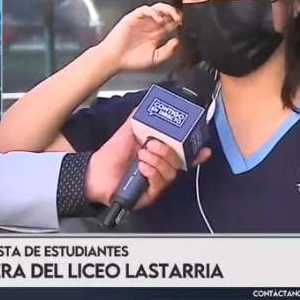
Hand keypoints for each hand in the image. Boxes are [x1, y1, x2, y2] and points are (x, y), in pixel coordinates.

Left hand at [86, 116, 210, 207]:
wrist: (95, 171)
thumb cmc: (112, 153)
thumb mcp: (127, 131)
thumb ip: (139, 118)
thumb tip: (147, 104)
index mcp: (159, 155)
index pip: (184, 155)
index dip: (196, 154)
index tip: (204, 150)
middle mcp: (160, 169)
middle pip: (178, 163)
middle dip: (168, 152)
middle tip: (153, 145)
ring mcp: (155, 183)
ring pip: (170, 173)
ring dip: (158, 162)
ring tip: (143, 155)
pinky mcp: (148, 195)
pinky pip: (159, 185)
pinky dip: (153, 174)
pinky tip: (142, 168)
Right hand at [97, 2, 181, 70]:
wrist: (114, 60)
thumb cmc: (133, 60)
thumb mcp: (154, 59)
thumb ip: (167, 52)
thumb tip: (177, 41)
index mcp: (158, 34)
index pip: (171, 22)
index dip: (178, 21)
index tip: (182, 24)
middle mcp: (152, 25)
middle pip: (166, 13)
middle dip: (174, 12)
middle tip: (178, 17)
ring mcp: (143, 20)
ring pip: (157, 8)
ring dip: (166, 9)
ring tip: (170, 15)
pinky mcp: (133, 17)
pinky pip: (144, 10)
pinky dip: (152, 12)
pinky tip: (157, 18)